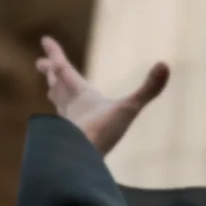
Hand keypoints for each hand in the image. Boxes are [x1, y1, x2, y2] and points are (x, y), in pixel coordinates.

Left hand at [37, 35, 167, 157]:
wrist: (81, 166)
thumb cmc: (102, 135)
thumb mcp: (128, 109)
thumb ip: (148, 89)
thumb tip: (165, 65)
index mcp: (81, 95)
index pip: (64, 68)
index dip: (55, 53)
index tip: (44, 39)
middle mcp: (71, 108)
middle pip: (58, 85)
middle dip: (51, 72)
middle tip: (41, 63)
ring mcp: (69, 126)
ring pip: (59, 104)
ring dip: (56, 93)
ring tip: (52, 89)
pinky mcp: (71, 142)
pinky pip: (65, 125)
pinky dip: (64, 118)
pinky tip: (68, 124)